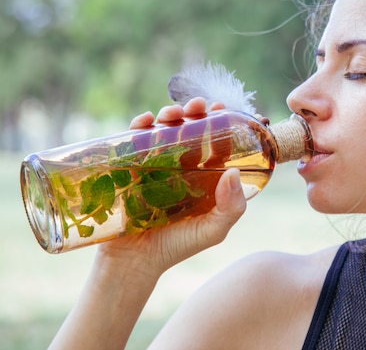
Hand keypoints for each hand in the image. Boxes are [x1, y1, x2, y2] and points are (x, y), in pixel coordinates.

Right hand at [98, 98, 246, 276]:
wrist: (133, 263)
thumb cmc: (177, 247)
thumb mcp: (213, 230)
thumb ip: (231, 208)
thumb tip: (233, 172)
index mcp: (203, 178)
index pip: (215, 144)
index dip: (221, 124)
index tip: (223, 110)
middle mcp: (180, 168)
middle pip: (189, 131)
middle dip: (194, 113)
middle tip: (198, 106)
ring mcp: (153, 167)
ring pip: (163, 131)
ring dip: (168, 115)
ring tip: (172, 113)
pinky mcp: (128, 169)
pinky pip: (133, 141)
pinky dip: (139, 126)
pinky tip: (145, 121)